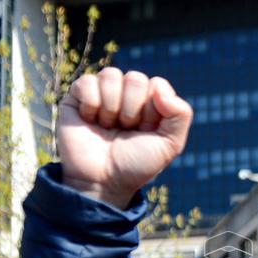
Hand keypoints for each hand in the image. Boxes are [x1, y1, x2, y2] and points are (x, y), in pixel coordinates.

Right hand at [57, 68, 193, 208]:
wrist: (104, 182)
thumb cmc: (136, 164)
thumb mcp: (170, 145)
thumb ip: (181, 114)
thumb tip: (159, 88)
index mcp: (149, 102)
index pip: (156, 84)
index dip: (152, 110)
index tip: (145, 131)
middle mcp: (126, 94)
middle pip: (135, 79)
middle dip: (132, 109)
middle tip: (125, 129)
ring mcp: (101, 93)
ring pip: (111, 75)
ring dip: (112, 107)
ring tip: (107, 127)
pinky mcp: (76, 97)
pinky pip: (87, 82)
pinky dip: (92, 104)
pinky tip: (90, 121)